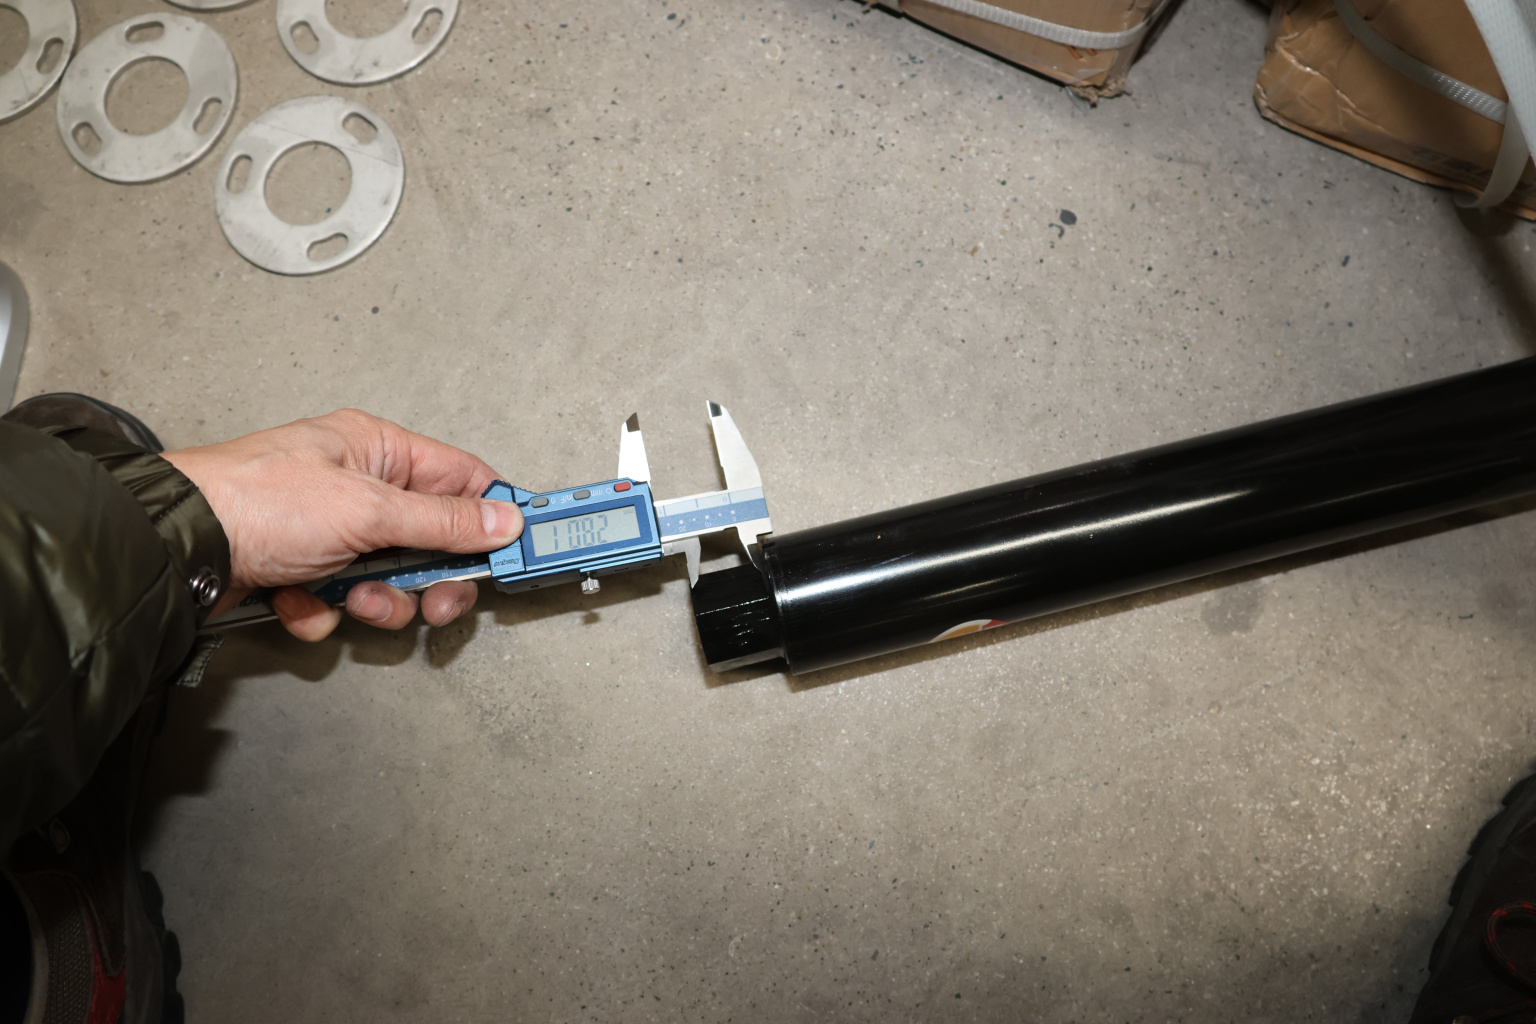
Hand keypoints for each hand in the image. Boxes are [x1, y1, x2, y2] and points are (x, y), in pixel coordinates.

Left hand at [163, 409, 522, 640]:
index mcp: (379, 451)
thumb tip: (502, 519)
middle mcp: (358, 488)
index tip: (518, 551)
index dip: (493, 517)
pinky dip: (327, 611)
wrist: (177, 548)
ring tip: (350, 596)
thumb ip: (444, 520)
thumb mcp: (367, 509)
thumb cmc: (255, 501)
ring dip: (377, 600)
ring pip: (391, 581)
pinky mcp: (304, 571)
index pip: (463, 481)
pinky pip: (343, 602)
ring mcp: (330, 532)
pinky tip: (303, 599)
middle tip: (434, 598)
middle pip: (432, 541)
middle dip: (432, 578)